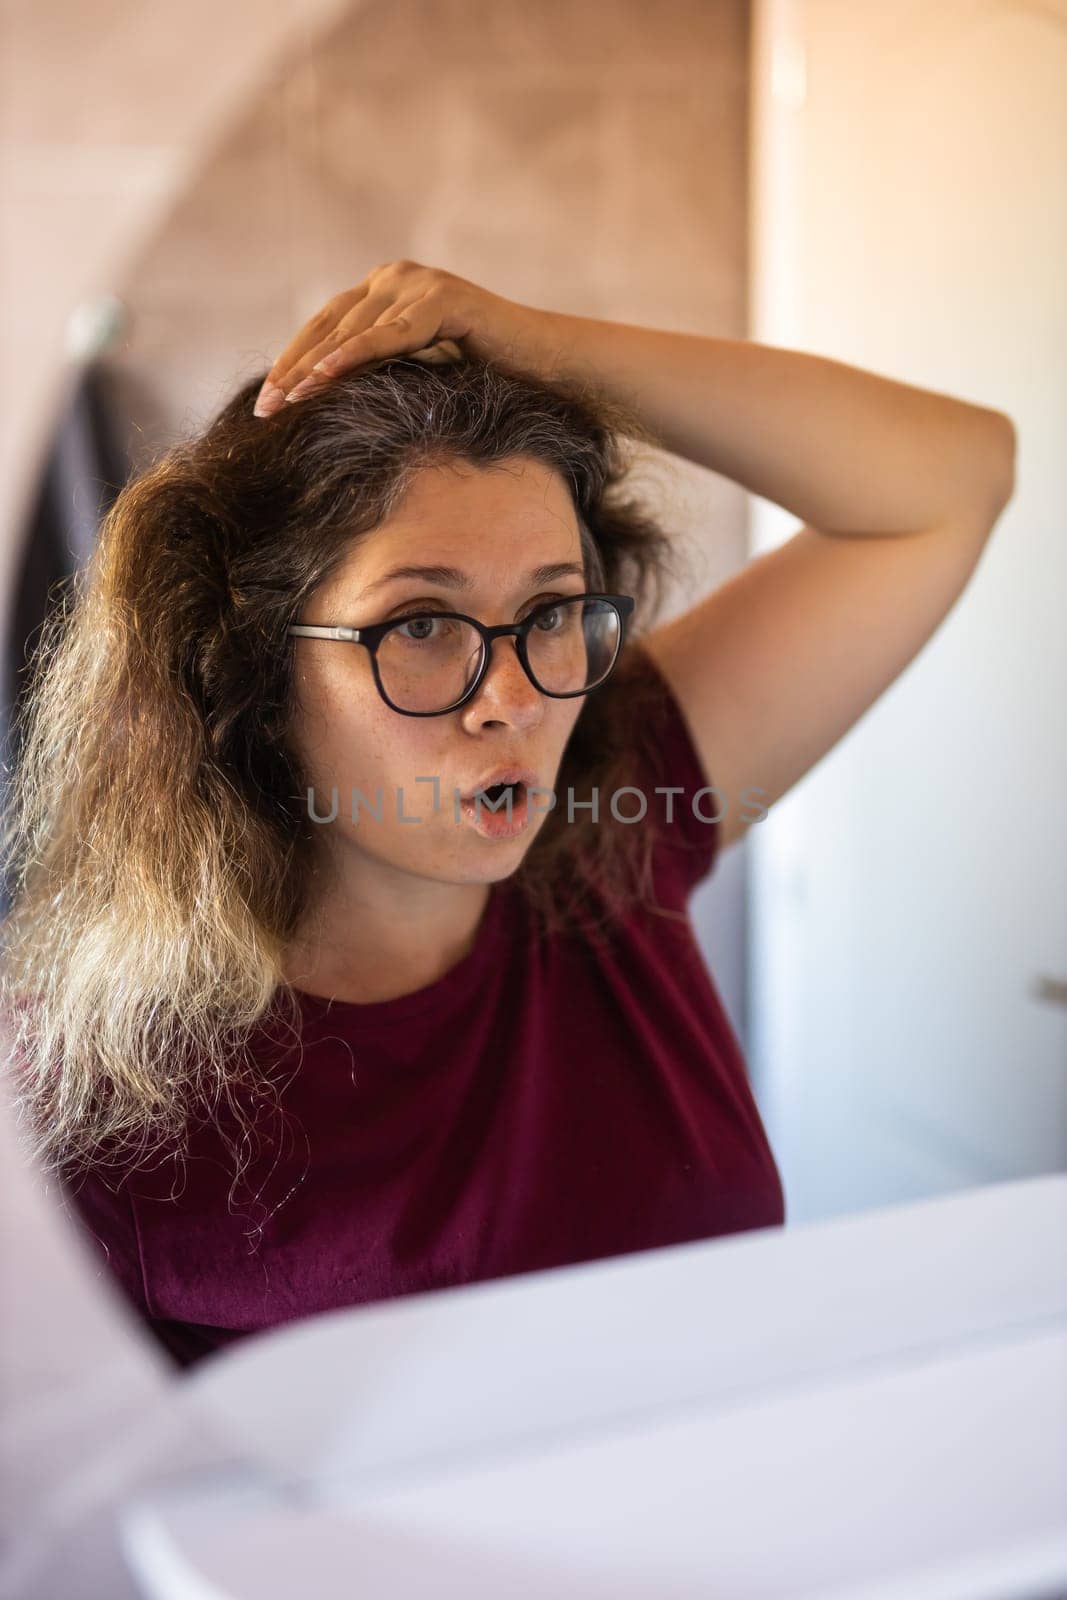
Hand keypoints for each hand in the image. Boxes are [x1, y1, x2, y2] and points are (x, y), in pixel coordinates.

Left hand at [252, 261, 528, 417]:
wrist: (548, 368)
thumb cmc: (488, 379)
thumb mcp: (416, 374)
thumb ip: (378, 372)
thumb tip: (324, 407)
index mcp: (385, 290)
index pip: (324, 327)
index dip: (291, 363)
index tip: (264, 404)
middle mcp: (396, 277)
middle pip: (328, 325)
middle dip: (293, 368)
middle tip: (263, 409)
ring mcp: (419, 282)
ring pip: (352, 330)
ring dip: (314, 367)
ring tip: (287, 400)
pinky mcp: (442, 298)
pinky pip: (388, 333)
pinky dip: (353, 355)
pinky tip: (323, 377)